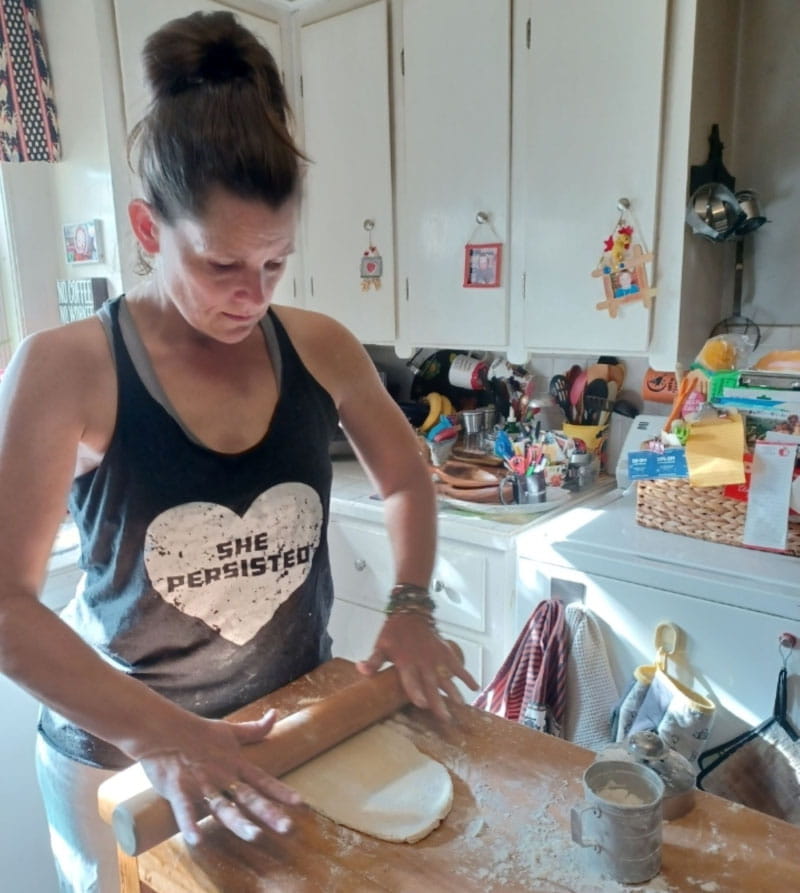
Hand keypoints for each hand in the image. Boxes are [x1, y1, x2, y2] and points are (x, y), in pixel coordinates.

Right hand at [137, 709, 301, 845]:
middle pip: (249, 797)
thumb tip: (275, 714)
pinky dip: (190, 823)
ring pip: (222, 807)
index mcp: (235, 764)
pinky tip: (197, 839)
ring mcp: (201, 784)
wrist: (162, 729)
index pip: (263, 780)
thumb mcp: (230, 729)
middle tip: (288, 828)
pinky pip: (185, 809)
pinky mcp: (178, 789)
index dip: (281, 792)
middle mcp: (222, 776)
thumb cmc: (197, 731)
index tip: (300, 804)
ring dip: (238, 822)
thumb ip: (254, 729)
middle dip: (269, 813)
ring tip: (254, 836)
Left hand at [356, 613, 478, 720]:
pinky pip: (458, 665)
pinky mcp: (446, 652)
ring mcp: (437, 658)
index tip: (423, 704)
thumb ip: (373, 661)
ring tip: (461, 707)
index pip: (411, 681)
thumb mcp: (380, 646)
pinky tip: (475, 686)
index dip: (417, 692)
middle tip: (446, 719)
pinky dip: (466, 675)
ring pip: (447, 678)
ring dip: (454, 692)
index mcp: (406, 662)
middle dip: (439, 702)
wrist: (411, 612)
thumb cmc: (394, 632)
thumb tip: (360, 670)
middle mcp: (424, 662)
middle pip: (432, 685)